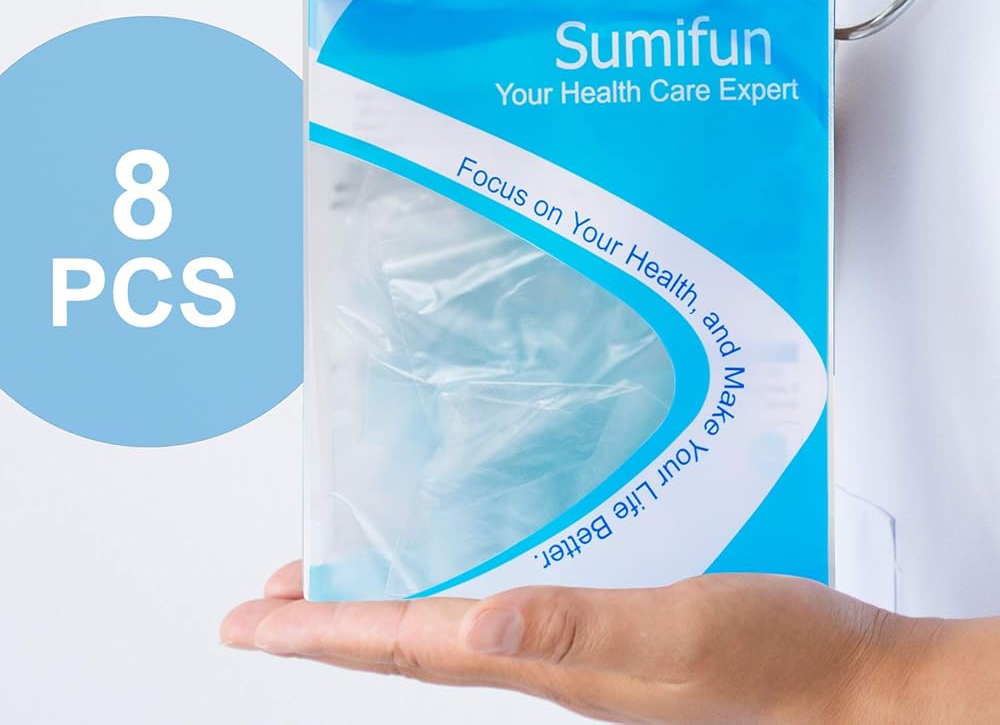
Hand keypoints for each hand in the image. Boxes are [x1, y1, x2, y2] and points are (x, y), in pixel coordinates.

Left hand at [221, 562, 952, 722]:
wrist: (855, 689)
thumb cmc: (781, 668)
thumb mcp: (679, 635)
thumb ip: (579, 629)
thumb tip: (480, 623)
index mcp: (548, 665)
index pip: (405, 648)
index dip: (319, 635)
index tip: (246, 623)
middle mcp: (549, 661)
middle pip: (409, 645)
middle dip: (328, 627)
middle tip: (267, 605)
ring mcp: (579, 651)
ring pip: (449, 629)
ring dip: (383, 608)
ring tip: (337, 588)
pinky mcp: (612, 629)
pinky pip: (504, 611)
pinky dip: (456, 592)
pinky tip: (465, 570)